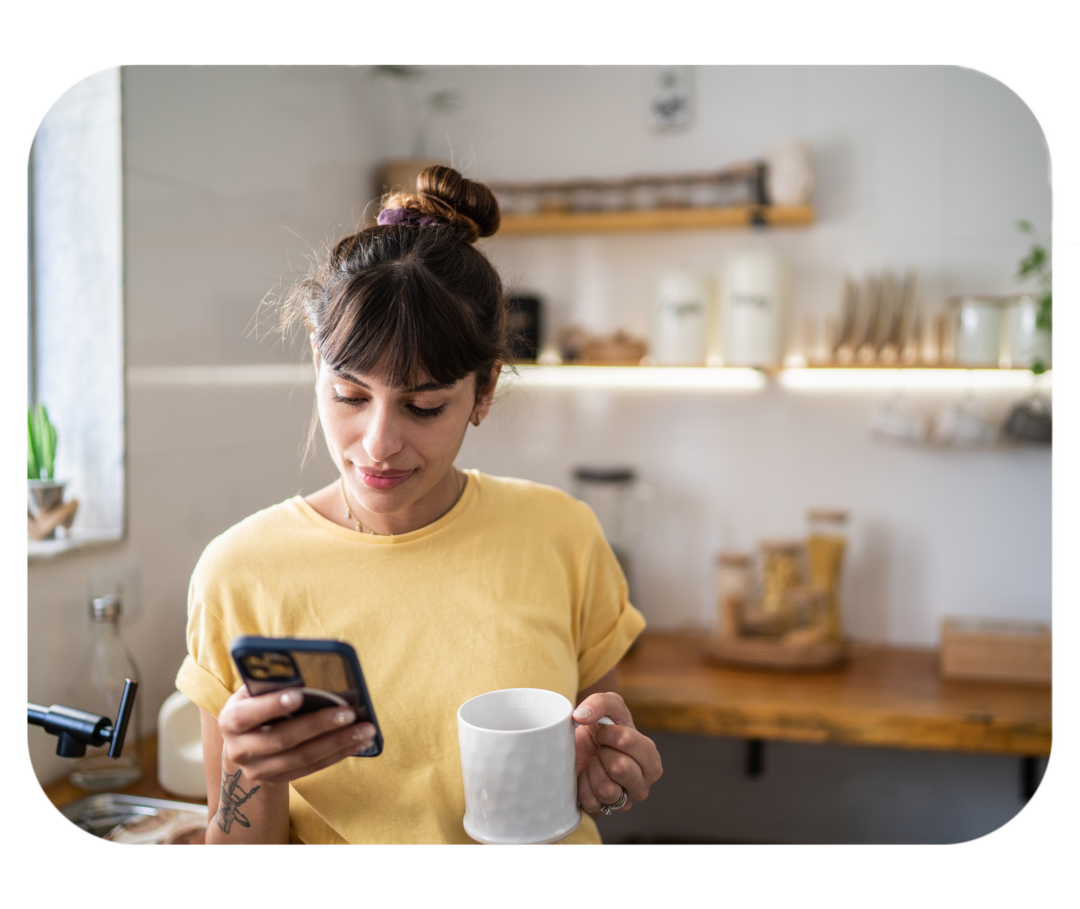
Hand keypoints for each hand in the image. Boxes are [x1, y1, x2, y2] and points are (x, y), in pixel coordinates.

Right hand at [217, 687, 376, 785]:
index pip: (248, 714)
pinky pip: (312, 768)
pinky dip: (338, 754)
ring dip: (338, 742)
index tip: (299, 695)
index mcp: (231, 720)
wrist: (244, 744)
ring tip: (365, 729)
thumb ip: (272, 683)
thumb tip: (306, 669)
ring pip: (303, 757)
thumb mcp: (254, 692)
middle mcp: (240, 750)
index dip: (271, 705)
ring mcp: (258, 770)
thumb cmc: (256, 705)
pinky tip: (358, 742)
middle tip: (349, 712)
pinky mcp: (277, 781)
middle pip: (283, 738)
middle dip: (319, 724)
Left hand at [572, 692, 661, 814]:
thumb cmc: (601, 728)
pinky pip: (591, 801)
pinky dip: (582, 785)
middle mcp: (643, 785)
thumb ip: (600, 702)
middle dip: (602, 752)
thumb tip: (581, 715)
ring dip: (593, 770)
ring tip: (594, 763)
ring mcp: (624, 802)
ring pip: (606, 789)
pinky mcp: (604, 812)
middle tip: (600, 750)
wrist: (579, 747)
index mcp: (651, 760)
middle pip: (619, 767)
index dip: (608, 732)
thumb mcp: (608, 706)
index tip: (603, 732)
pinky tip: (586, 777)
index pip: (627, 741)